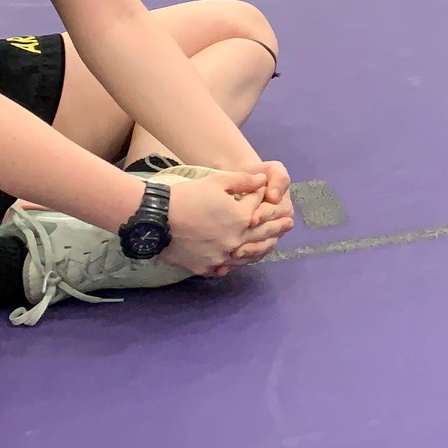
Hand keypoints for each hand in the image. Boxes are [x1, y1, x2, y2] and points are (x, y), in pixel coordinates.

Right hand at [163, 169, 288, 276]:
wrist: (159, 218)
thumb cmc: (189, 195)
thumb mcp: (218, 181)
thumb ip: (244, 181)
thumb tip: (263, 180)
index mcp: (242, 218)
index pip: (258, 208)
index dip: (261, 198)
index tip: (266, 195)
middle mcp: (236, 240)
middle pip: (261, 233)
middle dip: (276, 226)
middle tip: (289, 224)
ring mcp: (222, 256)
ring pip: (249, 255)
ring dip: (262, 248)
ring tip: (272, 244)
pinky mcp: (207, 267)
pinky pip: (227, 267)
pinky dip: (236, 263)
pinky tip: (240, 259)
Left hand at [229, 162, 295, 264]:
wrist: (238, 182)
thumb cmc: (255, 175)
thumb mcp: (271, 170)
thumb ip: (279, 178)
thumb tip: (274, 197)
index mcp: (282, 210)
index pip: (275, 217)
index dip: (265, 217)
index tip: (252, 218)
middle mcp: (276, 228)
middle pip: (268, 239)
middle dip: (254, 242)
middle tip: (239, 243)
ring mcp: (263, 239)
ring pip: (259, 252)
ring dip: (247, 255)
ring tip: (233, 255)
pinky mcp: (249, 248)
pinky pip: (245, 260)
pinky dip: (234, 265)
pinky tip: (223, 267)